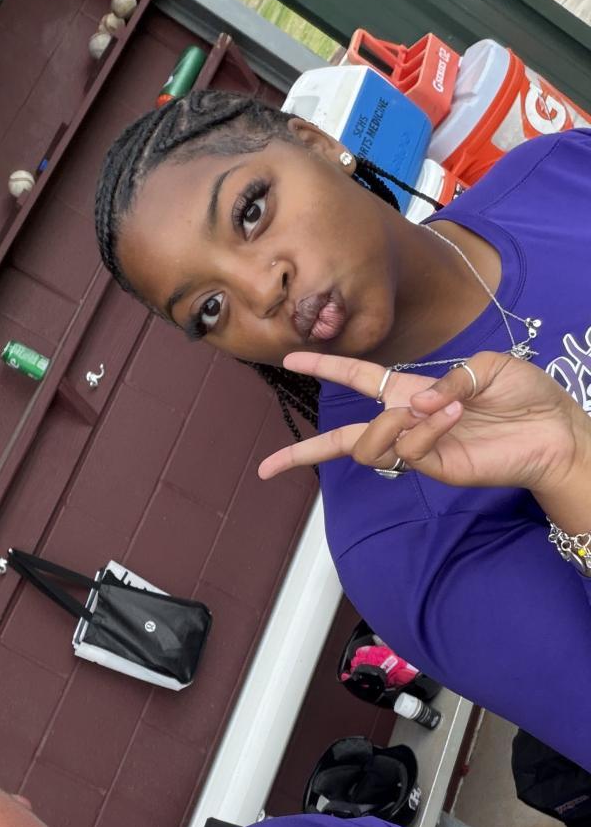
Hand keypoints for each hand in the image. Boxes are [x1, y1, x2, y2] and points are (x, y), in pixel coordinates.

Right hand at [258, 350, 590, 495]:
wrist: (557, 432)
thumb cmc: (525, 397)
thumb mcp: (485, 367)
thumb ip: (446, 377)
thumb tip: (414, 402)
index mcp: (414, 392)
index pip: (359, 380)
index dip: (325, 367)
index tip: (291, 358)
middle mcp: (408, 422)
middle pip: (342, 439)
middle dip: (302, 452)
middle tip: (269, 466)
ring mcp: (420, 449)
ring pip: (369, 447)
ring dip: (387, 425)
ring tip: (424, 410)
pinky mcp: (437, 468)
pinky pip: (409, 451)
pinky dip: (425, 430)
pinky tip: (451, 414)